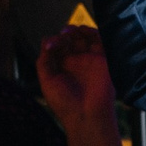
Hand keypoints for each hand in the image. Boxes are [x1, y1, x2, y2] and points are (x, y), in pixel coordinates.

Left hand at [36, 22, 115, 136]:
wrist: (86, 115)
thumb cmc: (65, 104)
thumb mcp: (46, 82)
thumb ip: (44, 62)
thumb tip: (47, 43)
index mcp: (61, 68)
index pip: (57, 47)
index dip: (52, 42)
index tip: (51, 45)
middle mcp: (76, 63)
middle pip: (70, 40)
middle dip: (64, 34)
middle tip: (62, 37)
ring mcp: (89, 61)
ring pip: (84, 38)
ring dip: (77, 31)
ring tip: (70, 32)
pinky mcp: (102, 60)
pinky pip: (100, 41)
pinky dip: (93, 32)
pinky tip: (84, 30)